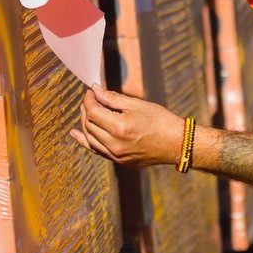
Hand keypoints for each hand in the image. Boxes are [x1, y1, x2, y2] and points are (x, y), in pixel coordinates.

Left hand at [70, 84, 185, 166]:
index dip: (89, 99)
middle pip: (89, 125)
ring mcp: (116, 156)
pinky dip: (86, 141)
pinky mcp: (119, 161)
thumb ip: (113, 98)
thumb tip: (95, 90)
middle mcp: (114, 145)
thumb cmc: (160, 120)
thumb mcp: (137, 104)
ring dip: (84, 123)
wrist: (176, 143)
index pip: (93, 112)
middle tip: (89, 98)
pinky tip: (76, 133)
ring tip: (85, 111)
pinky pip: (96, 150)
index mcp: (119, 128)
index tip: (90, 91)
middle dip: (86, 109)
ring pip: (90, 139)